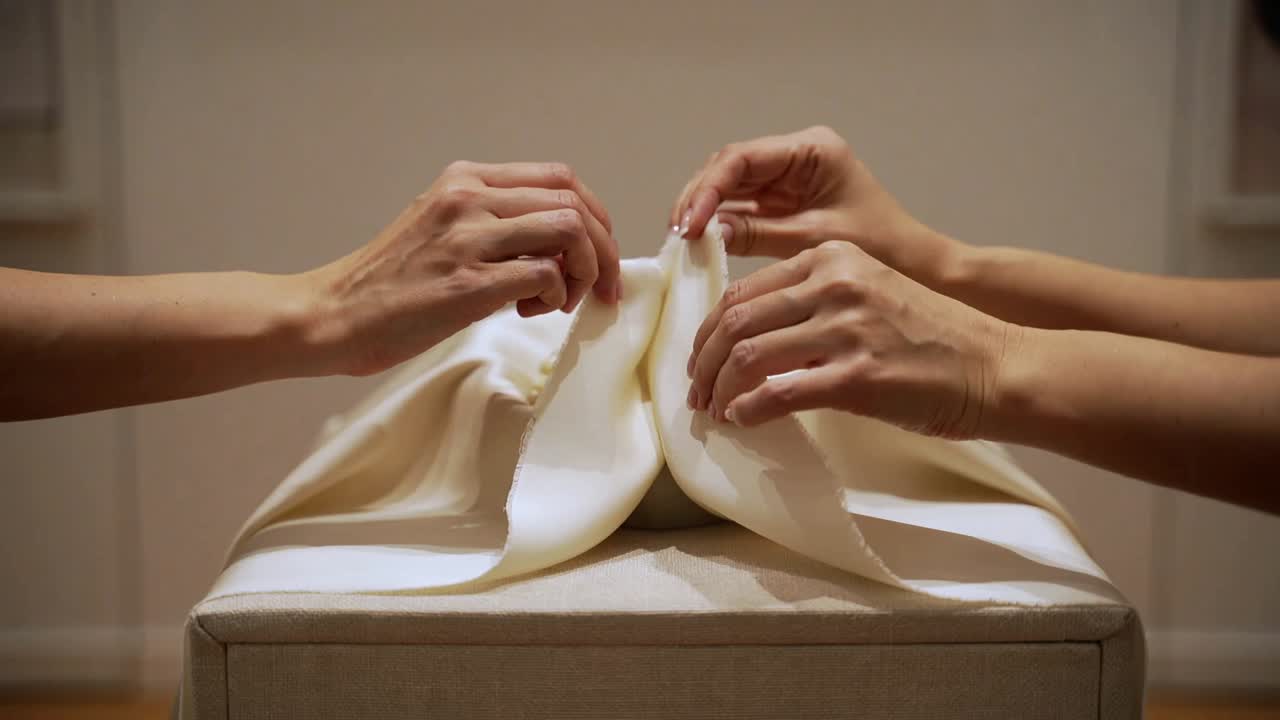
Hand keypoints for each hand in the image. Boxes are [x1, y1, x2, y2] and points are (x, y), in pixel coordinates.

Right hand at [307, 160, 620, 375]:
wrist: (333, 314)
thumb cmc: (388, 284)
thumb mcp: (440, 228)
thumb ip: (493, 223)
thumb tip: (559, 247)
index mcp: (464, 180)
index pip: (559, 178)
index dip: (595, 216)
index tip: (600, 253)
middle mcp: (469, 198)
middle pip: (574, 202)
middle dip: (603, 248)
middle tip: (601, 287)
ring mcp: (468, 238)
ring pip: (569, 230)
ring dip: (584, 270)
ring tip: (561, 300)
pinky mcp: (469, 282)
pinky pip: (546, 275)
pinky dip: (557, 296)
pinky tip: (532, 311)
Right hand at [670, 125, 952, 281]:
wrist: (919, 269)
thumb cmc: (882, 249)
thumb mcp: (814, 241)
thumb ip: (758, 233)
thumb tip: (706, 232)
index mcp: (812, 150)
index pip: (742, 159)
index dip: (708, 189)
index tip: (689, 224)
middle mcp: (797, 156)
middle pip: (729, 167)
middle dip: (698, 197)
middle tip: (677, 234)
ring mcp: (789, 177)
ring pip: (729, 185)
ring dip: (704, 210)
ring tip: (683, 241)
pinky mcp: (784, 202)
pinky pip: (742, 205)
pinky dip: (720, 223)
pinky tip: (702, 243)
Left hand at [686, 241, 1013, 438]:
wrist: (994, 367)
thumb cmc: (933, 339)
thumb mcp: (869, 295)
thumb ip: (813, 303)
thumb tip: (753, 341)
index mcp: (832, 258)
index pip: (744, 292)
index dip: (710, 331)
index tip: (701, 360)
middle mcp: (835, 284)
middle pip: (736, 321)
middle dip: (704, 362)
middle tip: (696, 392)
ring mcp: (845, 328)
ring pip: (748, 355)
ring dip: (719, 389)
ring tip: (713, 410)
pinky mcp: (857, 375)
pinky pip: (778, 393)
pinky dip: (750, 409)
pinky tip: (742, 420)